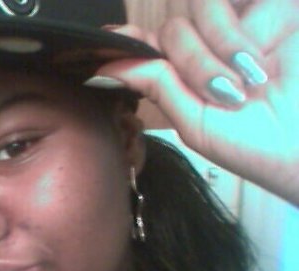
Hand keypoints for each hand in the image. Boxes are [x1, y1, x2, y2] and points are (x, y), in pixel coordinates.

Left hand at [95, 0, 298, 205]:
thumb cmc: (258, 145)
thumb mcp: (196, 121)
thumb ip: (156, 85)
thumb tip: (105, 66)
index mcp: (196, 73)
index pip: (156, 45)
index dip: (132, 41)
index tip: (108, 41)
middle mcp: (217, 45)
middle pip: (174, 29)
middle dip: (190, 61)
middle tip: (224, 93)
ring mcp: (247, 22)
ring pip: (198, 11)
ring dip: (213, 51)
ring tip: (246, 83)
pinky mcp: (276, 9)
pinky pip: (229, 3)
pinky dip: (231, 35)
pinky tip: (256, 62)